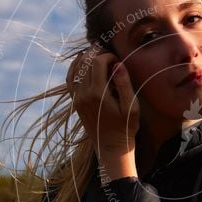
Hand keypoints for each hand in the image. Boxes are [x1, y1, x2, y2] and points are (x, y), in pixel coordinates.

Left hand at [66, 43, 138, 178]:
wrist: (111, 148)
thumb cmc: (126, 128)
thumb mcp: (131, 107)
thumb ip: (124, 84)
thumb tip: (117, 64)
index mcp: (99, 94)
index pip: (98, 62)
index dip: (108, 55)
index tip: (118, 61)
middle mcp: (84, 94)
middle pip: (86, 62)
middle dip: (96, 53)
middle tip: (108, 53)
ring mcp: (77, 98)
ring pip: (76, 69)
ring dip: (86, 58)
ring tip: (97, 54)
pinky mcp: (75, 102)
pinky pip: (70, 79)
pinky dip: (75, 68)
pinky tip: (82, 61)